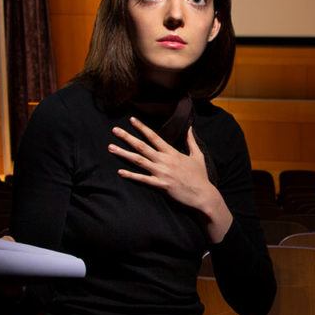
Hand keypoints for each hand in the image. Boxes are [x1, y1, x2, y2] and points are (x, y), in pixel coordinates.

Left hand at [108, 117, 233, 242]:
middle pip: (142, 146)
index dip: (142, 127)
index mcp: (172, 152)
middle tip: (114, 130)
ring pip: (139, 160)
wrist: (203, 194)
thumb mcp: (197, 155)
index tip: (132, 120)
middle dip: (127, 137)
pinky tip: (120, 171)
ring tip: (111, 147)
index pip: (154, 136)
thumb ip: (191, 141)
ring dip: (124, 153)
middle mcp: (164, 160)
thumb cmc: (200, 176)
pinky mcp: (161, 185)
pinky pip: (143, 179)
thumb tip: (190, 127)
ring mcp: (161, 172)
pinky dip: (131, 175)